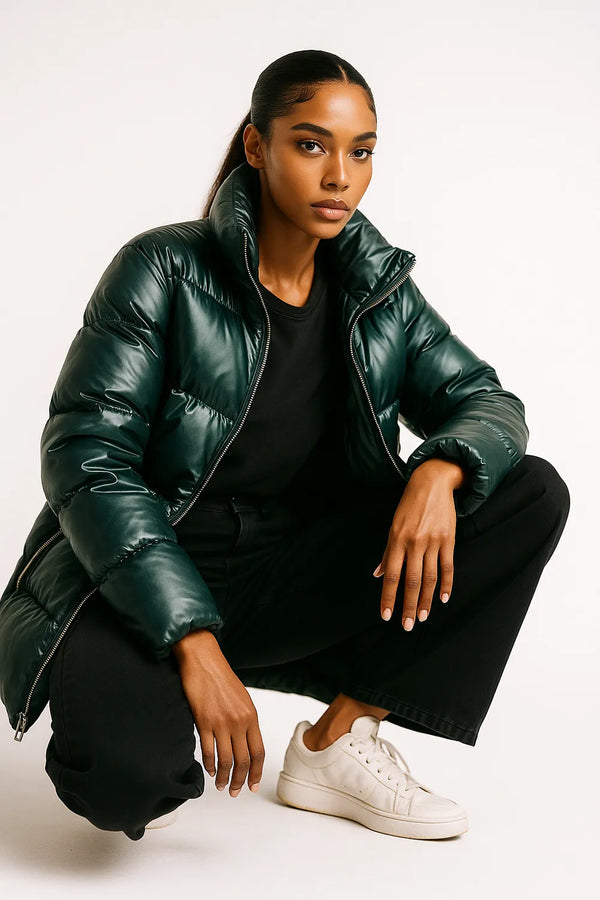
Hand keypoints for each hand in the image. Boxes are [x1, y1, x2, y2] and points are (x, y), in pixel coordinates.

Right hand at [172, 629, 264, 797]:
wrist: (203, 660)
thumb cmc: (221, 677)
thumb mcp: (241, 699)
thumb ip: (245, 720)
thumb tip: (244, 742)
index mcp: (251, 716)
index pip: (258, 752)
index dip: (256, 772)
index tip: (253, 786)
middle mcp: (239, 721)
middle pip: (243, 760)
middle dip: (240, 780)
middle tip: (235, 792)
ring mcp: (221, 722)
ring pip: (226, 760)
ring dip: (224, 777)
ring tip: (221, 786)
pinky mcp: (204, 721)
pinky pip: (208, 750)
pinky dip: (209, 765)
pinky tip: (209, 771)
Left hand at [372, 459, 464, 629]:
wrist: (432, 482)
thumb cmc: (409, 505)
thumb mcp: (393, 525)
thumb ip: (387, 551)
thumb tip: (378, 574)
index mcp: (397, 539)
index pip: (391, 575)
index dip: (389, 597)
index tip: (386, 615)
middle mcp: (414, 542)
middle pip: (410, 581)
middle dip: (407, 605)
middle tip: (406, 626)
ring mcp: (432, 541)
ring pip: (429, 577)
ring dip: (425, 600)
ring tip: (421, 618)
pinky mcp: (448, 539)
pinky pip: (447, 567)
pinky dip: (446, 584)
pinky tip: (443, 599)